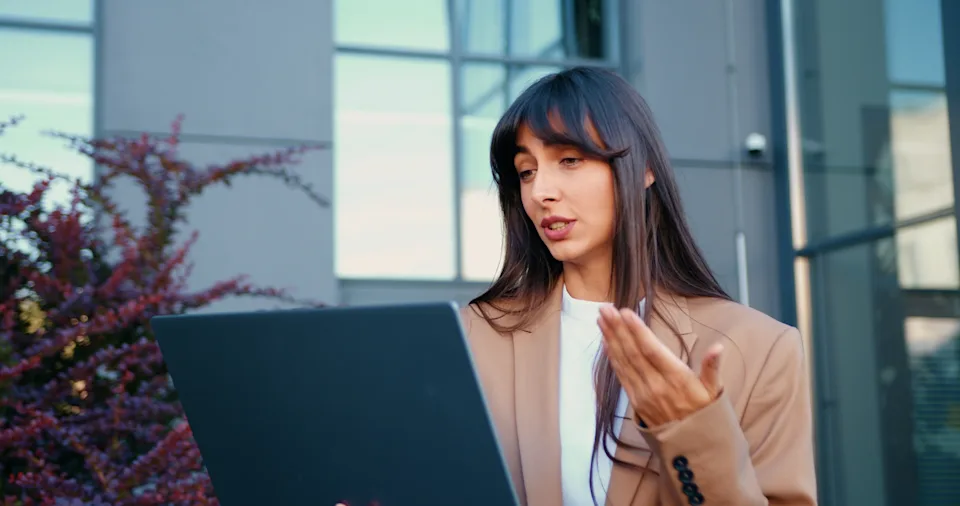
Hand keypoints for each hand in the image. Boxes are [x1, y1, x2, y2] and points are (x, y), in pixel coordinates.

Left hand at [598, 306, 723, 427]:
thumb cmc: (706, 413)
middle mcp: (656, 386)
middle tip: (605, 308)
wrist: (694, 446)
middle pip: (633, 353)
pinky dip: (612, 358)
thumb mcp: (714, 391)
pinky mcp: (635, 402)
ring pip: (624, 362)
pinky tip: (605, 342)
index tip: (625, 312)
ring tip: (601, 318)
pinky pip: (621, 376)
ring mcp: (643, 394)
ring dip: (611, 339)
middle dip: (618, 329)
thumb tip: (718, 348)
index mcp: (677, 379)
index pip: (653, 351)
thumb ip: (712, 368)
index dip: (638, 331)